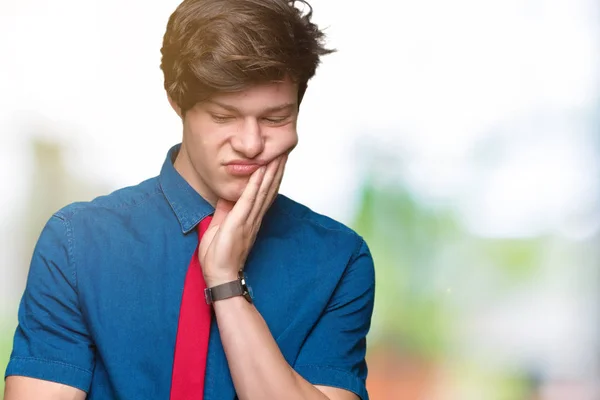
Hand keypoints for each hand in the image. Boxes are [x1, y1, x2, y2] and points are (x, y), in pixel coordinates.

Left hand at [199, 154, 286, 286]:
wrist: (220, 276)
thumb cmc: (219, 257)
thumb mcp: (220, 226)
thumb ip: (225, 210)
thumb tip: (227, 195)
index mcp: (249, 218)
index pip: (263, 193)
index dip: (271, 176)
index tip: (276, 160)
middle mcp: (253, 217)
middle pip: (269, 189)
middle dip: (276, 169)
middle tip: (284, 152)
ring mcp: (248, 220)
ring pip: (263, 191)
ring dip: (271, 172)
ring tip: (278, 156)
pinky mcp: (239, 222)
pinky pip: (249, 199)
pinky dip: (255, 184)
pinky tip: (260, 171)